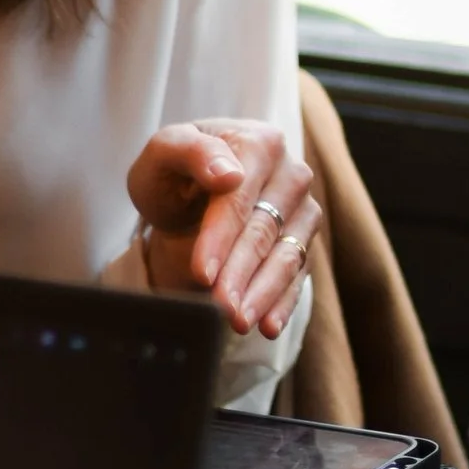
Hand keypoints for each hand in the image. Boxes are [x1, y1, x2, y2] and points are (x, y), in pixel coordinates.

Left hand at [127, 118, 319, 340]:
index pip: (239, 198)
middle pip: (264, 230)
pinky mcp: (303, 241)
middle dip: (240, 273)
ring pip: (287, 256)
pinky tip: (269, 326)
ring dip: (263, 293)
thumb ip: (190, 151)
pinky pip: (299, 276)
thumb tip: (229, 173)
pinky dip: (284, 303)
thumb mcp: (164, 155)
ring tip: (238, 321)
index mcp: (260, 143)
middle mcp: (291, 174)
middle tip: (220, 307)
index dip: (220, 237)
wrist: (191, 189)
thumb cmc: (175, 172)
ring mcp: (302, 210)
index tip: (201, 272)